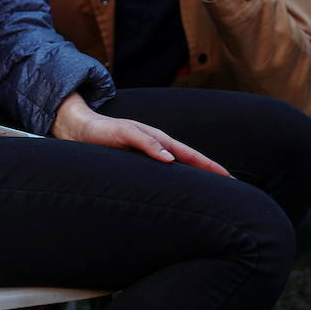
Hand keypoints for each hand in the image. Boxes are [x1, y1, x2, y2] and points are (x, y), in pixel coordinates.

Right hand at [49, 93, 231, 176]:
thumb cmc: (105, 144)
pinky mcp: (123, 131)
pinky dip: (156, 148)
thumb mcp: (128, 157)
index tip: (230, 182)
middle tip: (231, 180)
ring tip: (211, 170)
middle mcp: (153, 139)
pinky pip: (142, 140)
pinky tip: (167, 159)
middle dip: (209, 166)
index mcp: (157, 147)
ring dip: (190, 158)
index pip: (187, 159)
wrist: (80, 127)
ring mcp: (139, 134)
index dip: (208, 170)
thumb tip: (164, 180)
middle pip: (187, 153)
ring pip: (171, 146)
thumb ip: (145, 166)